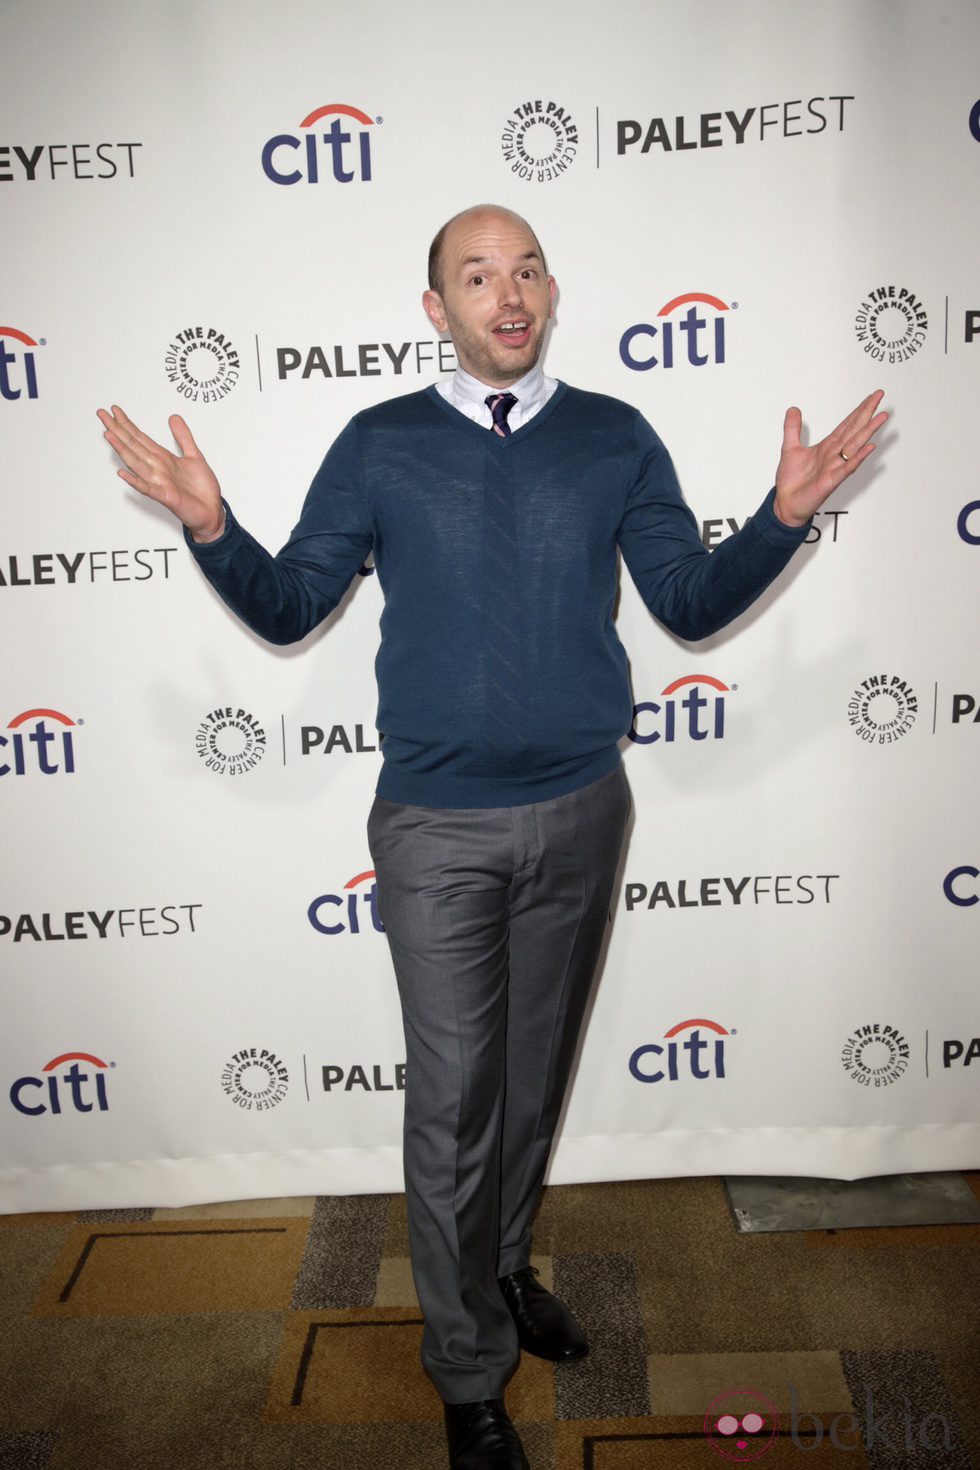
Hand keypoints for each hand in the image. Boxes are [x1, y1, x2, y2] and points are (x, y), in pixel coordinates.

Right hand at [97, 405, 224, 541]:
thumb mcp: (195, 456)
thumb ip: (183, 437)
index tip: (115, 411)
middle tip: (102, 414)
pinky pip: (147, 488)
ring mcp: (159, 482)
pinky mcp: (166, 496)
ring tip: (109, 435)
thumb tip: (173, 417)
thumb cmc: (202, 489)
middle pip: (133, 446)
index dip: (127, 424)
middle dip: (118, 430)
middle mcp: (158, 469)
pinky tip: (123, 473)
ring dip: (122, 449)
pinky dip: (135, 481)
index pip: (140, 438)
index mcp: (163, 458)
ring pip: (136, 463)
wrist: (212, 511)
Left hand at [774, 389, 887, 527]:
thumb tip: (793, 409)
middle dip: (867, 413)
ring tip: (881, 417)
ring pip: (855, 445)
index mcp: (827, 447)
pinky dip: (858, 457)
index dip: (858, 410)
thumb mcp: (789, 448)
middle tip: (880, 396)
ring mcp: (835, 467)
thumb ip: (792, 428)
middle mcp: (834, 455)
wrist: (785, 502)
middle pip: (854, 430)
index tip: (871, 397)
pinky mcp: (831, 481)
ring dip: (868, 431)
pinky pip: (847, 468)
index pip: (847, 425)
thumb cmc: (791, 481)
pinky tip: (869, 447)